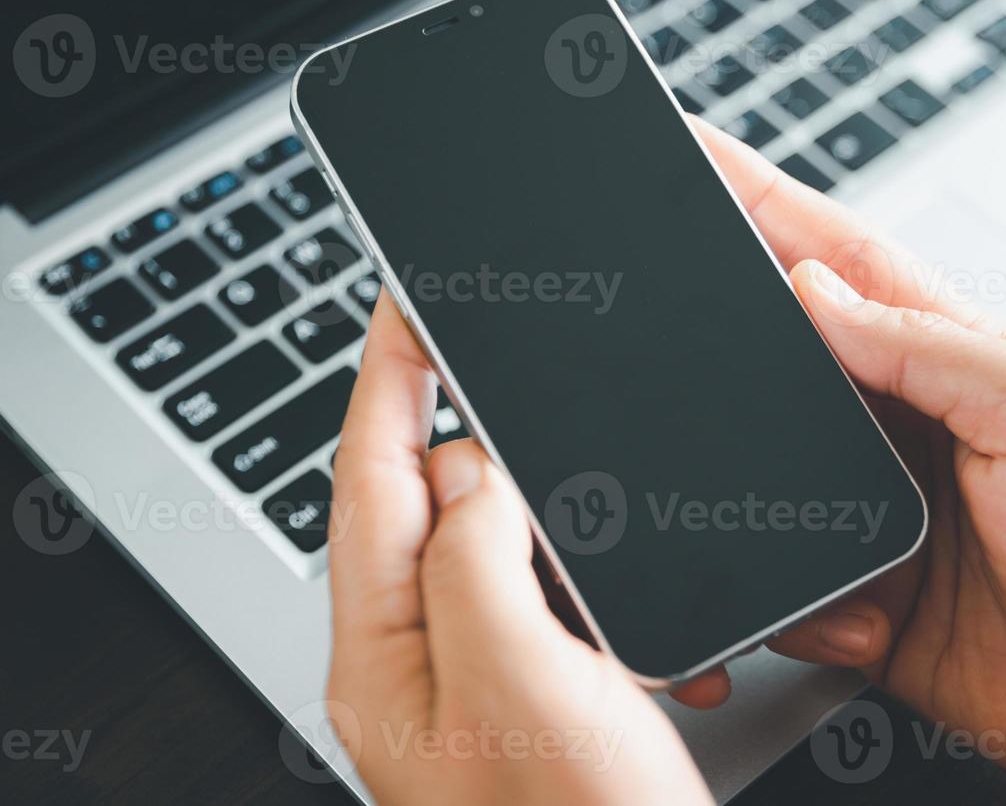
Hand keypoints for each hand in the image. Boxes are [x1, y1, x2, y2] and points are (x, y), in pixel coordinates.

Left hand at [324, 295, 714, 805]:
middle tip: (486, 351)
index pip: (367, 478)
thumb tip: (464, 467)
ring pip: (494, 549)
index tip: (404, 300)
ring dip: (544, 510)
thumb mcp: (518, 676)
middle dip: (458, 425)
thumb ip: (470, 551)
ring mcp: (481, 687)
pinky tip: (637, 613)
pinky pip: (554, 605)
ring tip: (581, 484)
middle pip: (419, 503)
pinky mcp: (541, 704)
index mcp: (389, 652)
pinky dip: (596, 582)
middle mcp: (420, 666)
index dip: (386, 379)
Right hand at [689, 119, 1005, 804]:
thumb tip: (816, 292)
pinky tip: (814, 614)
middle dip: (699, 332)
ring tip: (708, 499)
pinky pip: (770, 583)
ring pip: (747, 472)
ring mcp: (868, 510)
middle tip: (635, 304)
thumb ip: (930, 347)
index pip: (828, 252)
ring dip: (723, 491)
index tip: (683, 151)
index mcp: (941, 355)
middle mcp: (894, 423)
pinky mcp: (856, 594)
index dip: (751, 195)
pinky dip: (766, 600)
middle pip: (765, 353)